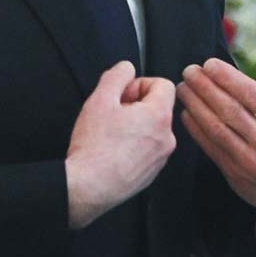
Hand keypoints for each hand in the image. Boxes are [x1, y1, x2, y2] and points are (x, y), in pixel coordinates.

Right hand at [65, 61, 176, 228]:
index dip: (139, 84)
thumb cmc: (95, 147)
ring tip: (110, 134)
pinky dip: (134, 145)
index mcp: (159, 116)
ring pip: (152, 129)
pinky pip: (148, 149)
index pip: (163, 84)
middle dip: (135, 105)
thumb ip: (117, 75)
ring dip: (134, 125)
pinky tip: (113, 150)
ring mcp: (160, 158)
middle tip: (112, 114)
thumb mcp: (100, 99)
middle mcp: (167, 138)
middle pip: (157, 107)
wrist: (88, 187)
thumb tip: (126, 68)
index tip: (122, 95)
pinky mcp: (151, 174)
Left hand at [177, 41, 255, 229]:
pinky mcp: (237, 176)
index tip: (209, 64)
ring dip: (195, 106)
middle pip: (230, 110)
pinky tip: (187, 113)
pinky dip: (196, 130)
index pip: (252, 95)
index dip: (227, 77)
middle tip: (189, 71)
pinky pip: (211, 148)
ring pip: (217, 128)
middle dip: (205, 87)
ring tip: (183, 88)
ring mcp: (252, 162)